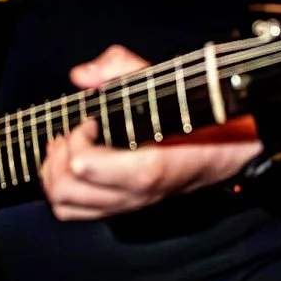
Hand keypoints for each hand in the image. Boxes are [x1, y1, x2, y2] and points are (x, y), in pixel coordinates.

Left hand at [40, 45, 261, 222]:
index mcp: (147, 167)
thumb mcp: (164, 81)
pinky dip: (61, 188)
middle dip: (59, 154)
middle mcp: (133, 195)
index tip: (91, 118)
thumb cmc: (196, 116)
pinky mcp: (120, 209)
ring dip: (52, 173)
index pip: (86, 166)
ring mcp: (126, 206)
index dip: (77, 136)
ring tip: (65, 147)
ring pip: (64, 205)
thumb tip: (83, 75)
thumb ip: (121, 69)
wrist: (228, 151)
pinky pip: (75, 211)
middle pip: (65, 188)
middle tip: (74, 132)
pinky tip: (70, 161)